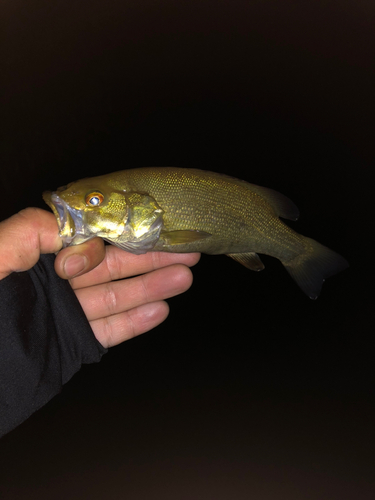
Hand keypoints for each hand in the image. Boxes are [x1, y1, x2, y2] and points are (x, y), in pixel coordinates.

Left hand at [0, 208, 199, 347]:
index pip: (84, 239)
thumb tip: (72, 223)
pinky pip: (107, 331)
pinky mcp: (69, 346)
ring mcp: (62, 315)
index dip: (110, 239)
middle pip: (109, 266)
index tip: (129, 240)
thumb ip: (29, 232)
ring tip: (184, 276)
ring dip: (150, 286)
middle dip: (147, 257)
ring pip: (114, 297)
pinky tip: (160, 309)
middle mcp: (52, 283)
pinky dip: (134, 322)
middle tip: (185, 250)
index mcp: (32, 256)